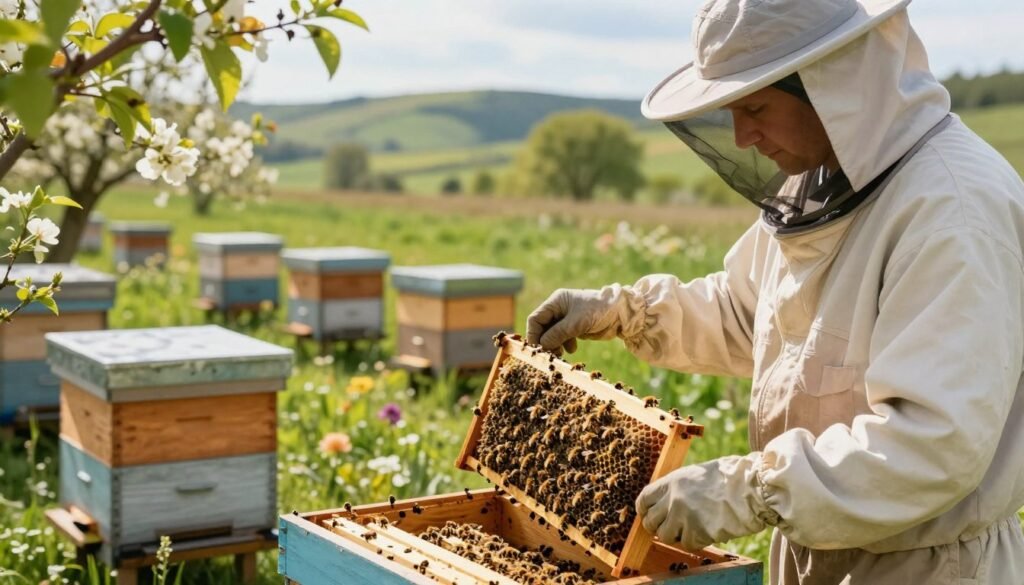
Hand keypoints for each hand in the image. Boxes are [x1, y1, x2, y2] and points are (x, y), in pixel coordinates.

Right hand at [526, 287, 625, 353]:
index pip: (536, 319)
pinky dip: (564, 345)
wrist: (620, 314)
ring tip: (560, 354)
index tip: (537, 349)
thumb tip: (542, 345)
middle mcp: (559, 309)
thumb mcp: (575, 323)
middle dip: (545, 342)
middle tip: (549, 355)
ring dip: (554, 345)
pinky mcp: (575, 328)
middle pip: (542, 328)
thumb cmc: (597, 311)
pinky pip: (562, 339)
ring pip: (552, 335)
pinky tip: (572, 349)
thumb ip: (557, 334)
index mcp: (556, 301)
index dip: (534, 334)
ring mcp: (566, 319)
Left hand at [636, 455, 769, 549]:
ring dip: (676, 535)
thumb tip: (664, 502)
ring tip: (691, 528)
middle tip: (670, 527)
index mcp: (672, 481)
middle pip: (650, 521)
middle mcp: (673, 499)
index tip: (650, 515)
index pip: (644, 499)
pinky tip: (707, 531)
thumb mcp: (696, 474)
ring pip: (665, 536)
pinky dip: (696, 541)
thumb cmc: (728, 478)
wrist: (750, 487)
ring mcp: (683, 516)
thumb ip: (678, 487)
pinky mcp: (697, 532)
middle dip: (658, 527)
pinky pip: (687, 544)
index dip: (645, 510)